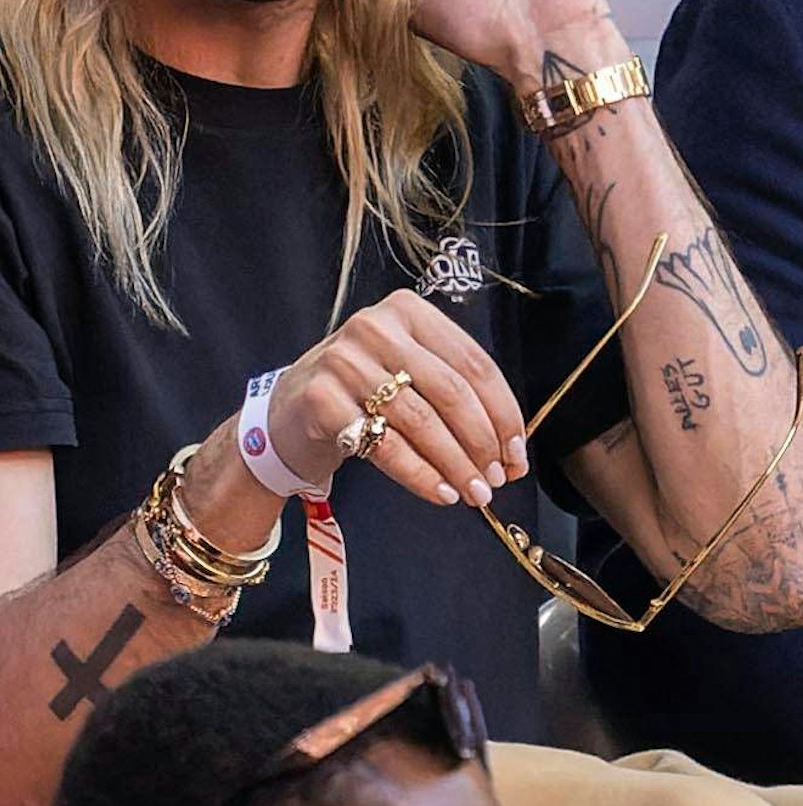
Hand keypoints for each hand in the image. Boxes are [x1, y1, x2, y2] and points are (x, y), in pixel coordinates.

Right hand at [265, 289, 528, 509]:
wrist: (288, 411)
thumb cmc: (360, 393)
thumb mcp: (406, 371)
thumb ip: (453, 392)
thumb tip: (510, 448)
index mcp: (408, 311)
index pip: (474, 364)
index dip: (504, 414)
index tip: (517, 454)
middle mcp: (375, 326)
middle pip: (452, 392)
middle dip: (483, 443)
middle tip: (496, 480)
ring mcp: (344, 360)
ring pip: (422, 422)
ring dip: (456, 465)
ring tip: (473, 493)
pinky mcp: (321, 399)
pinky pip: (386, 446)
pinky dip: (420, 475)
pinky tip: (440, 492)